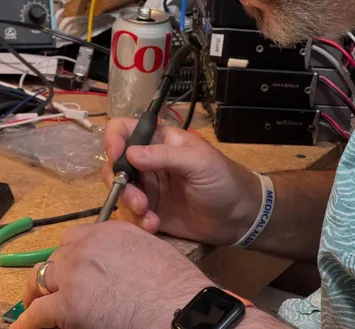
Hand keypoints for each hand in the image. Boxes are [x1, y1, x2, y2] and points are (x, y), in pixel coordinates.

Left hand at [11, 221, 211, 328]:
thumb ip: (121, 251)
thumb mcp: (148, 250)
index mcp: (110, 229)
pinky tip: (23, 326)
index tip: (71, 271)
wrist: (180, 305)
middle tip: (54, 291)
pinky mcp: (69, 303)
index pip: (76, 238)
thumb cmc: (175, 285)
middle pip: (57, 255)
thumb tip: (107, 269)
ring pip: (43, 278)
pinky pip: (38, 312)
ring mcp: (76, 272)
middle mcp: (89, 244)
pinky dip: (28, 320)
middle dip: (55, 274)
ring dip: (41, 293)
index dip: (72, 257)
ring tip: (35, 307)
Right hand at [103, 119, 261, 245]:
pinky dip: (137, 220)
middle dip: (120, 181)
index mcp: (160, 140)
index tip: (116, 155)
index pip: (125, 129)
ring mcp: (147, 186)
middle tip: (139, 200)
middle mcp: (148, 161)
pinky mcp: (149, 210)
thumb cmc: (223, 179)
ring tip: (148, 215)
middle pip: (115, 163)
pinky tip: (154, 225)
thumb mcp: (198, 162)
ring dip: (129, 203)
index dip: (114, 138)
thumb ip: (165, 156)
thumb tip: (129, 153)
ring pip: (119, 189)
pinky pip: (130, 213)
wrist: (239, 217)